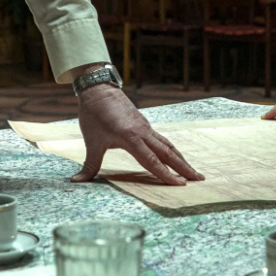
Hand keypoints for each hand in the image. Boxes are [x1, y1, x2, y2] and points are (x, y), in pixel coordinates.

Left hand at [72, 84, 203, 185]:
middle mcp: (143, 132)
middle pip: (168, 153)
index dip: (166, 175)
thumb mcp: (91, 141)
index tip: (179, 185)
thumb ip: (89, 165)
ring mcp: (145, 127)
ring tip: (193, 171)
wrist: (98, 89)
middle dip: (184, 168)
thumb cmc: (94, 115)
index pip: (152, 161)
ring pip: (167, 145)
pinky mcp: (144, 124)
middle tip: (199, 179)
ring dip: (181, 159)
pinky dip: (171, 150)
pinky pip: (162, 139)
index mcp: (131, 138)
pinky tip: (174, 156)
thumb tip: (76, 181)